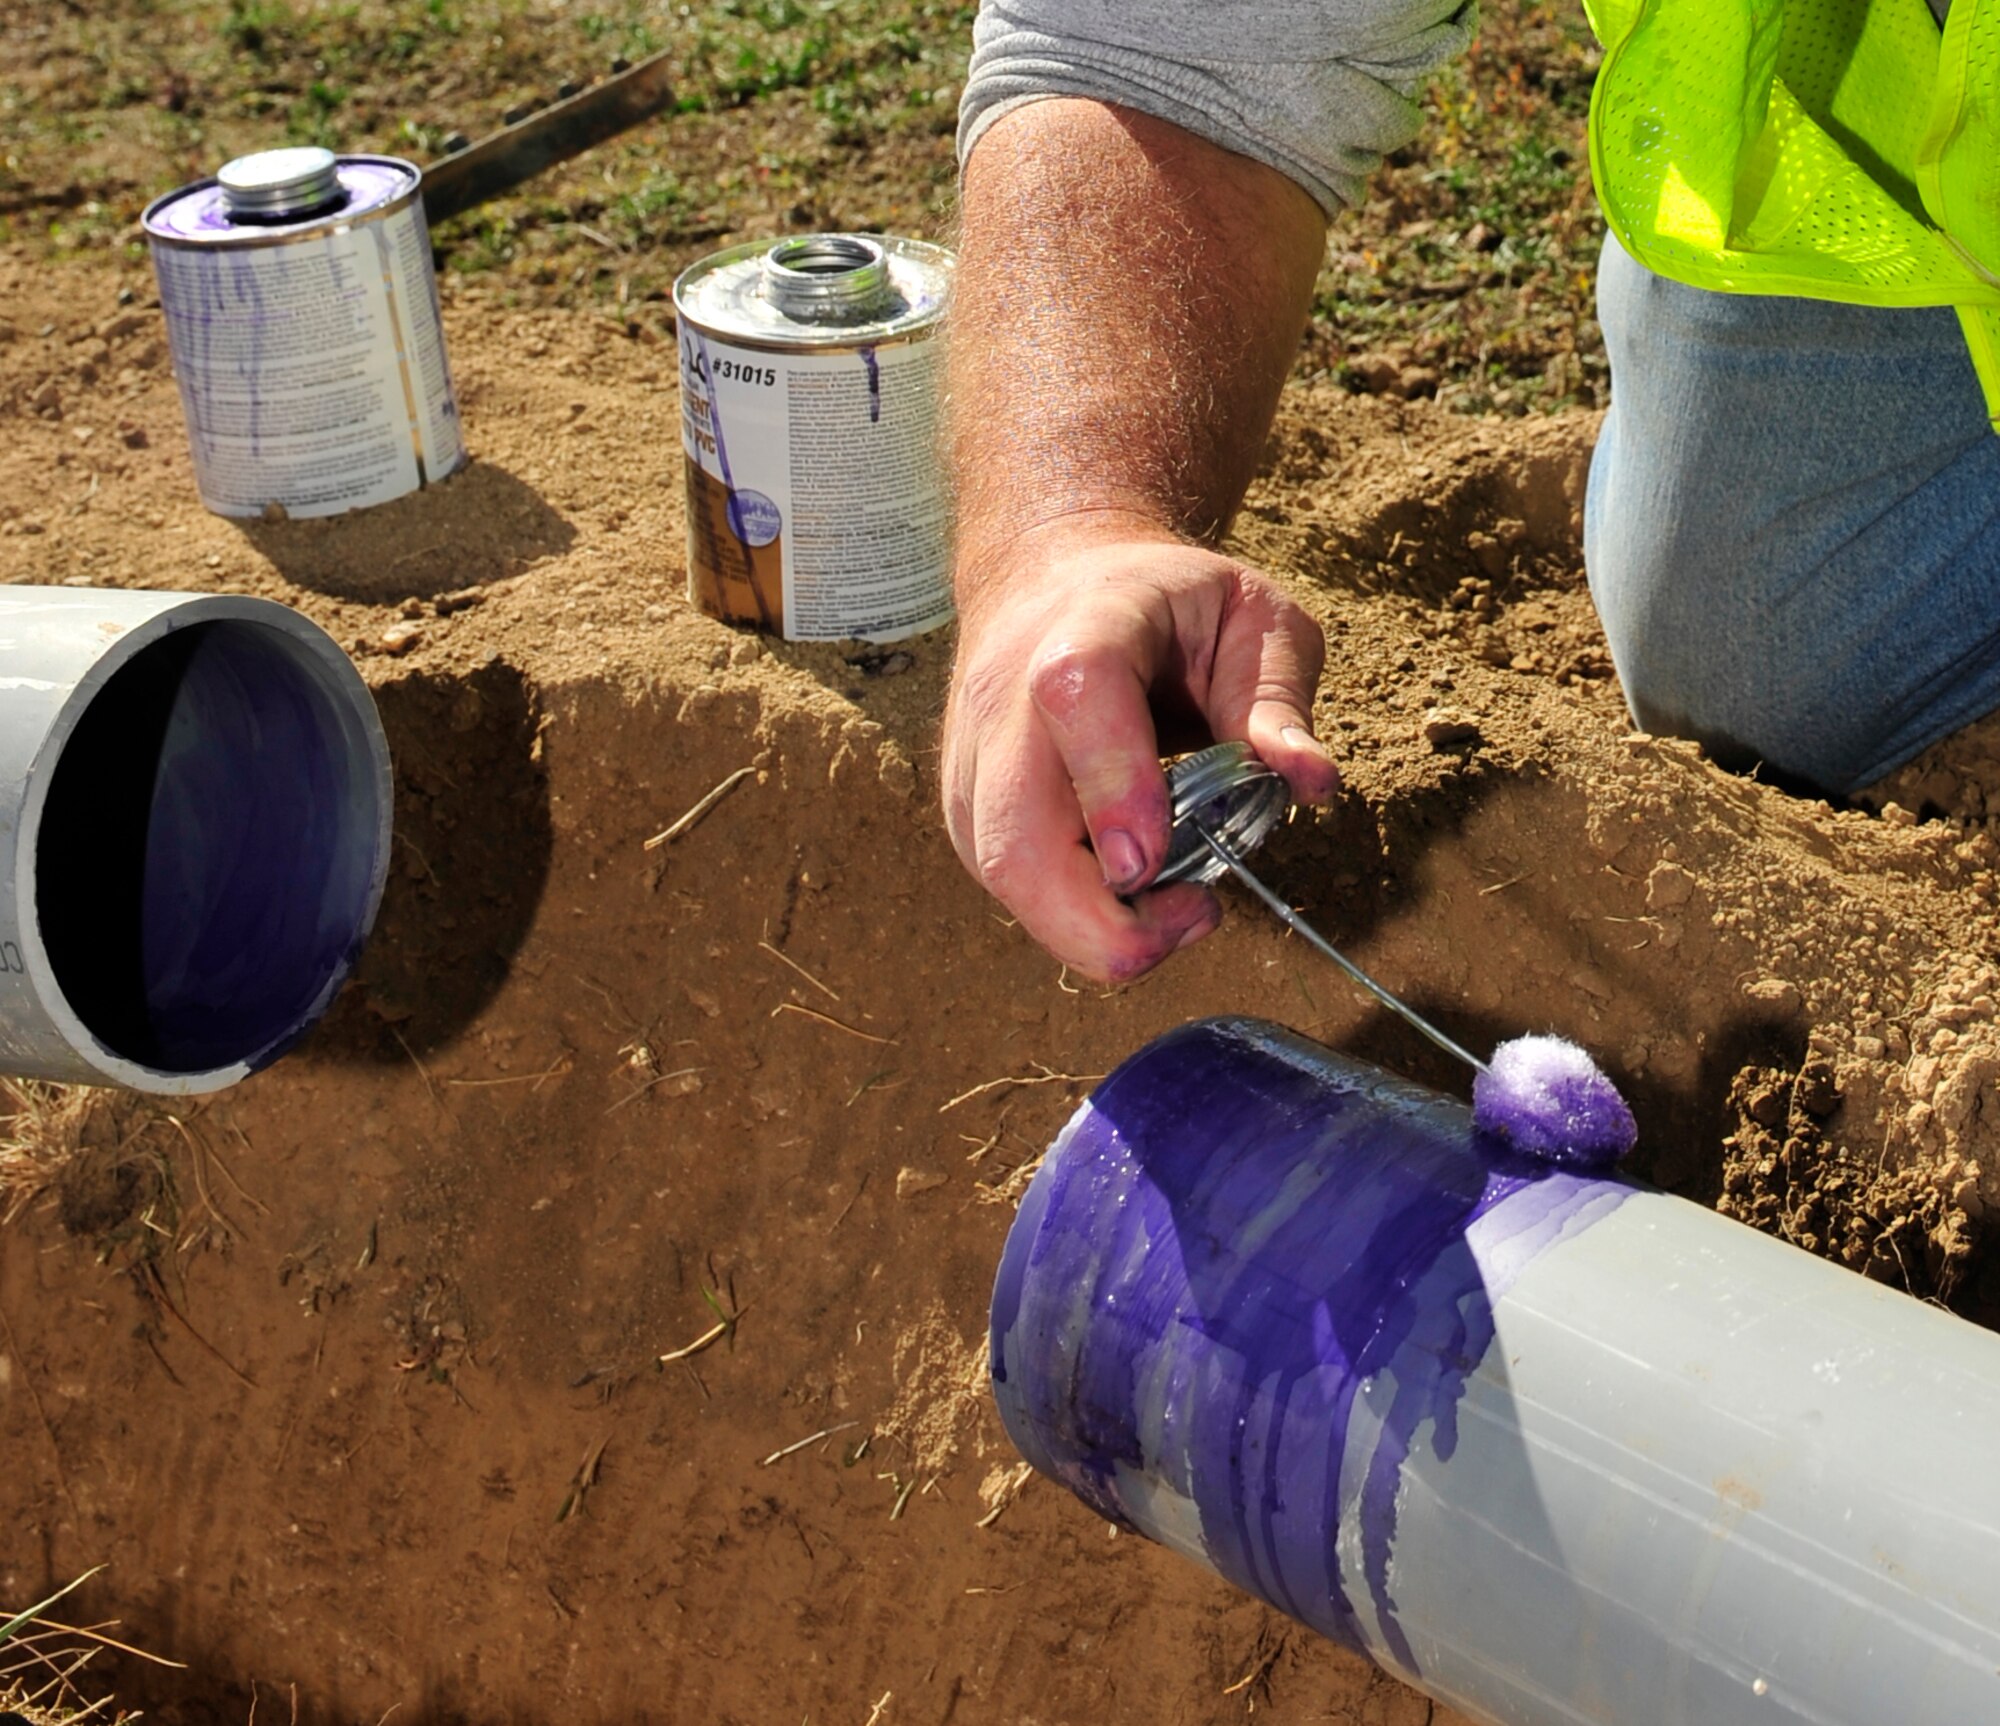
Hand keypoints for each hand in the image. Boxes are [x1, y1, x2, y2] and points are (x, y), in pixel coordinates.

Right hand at [944, 518, 1337, 982]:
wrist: (1055, 583)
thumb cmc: (1168, 608)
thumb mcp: (1253, 621)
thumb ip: (1279, 700)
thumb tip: (1312, 782)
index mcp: (1086, 627)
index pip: (1076, 698)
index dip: (1113, 786)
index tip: (1154, 864)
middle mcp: (1005, 701)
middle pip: (1016, 836)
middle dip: (1103, 921)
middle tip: (1197, 913)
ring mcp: (975, 766)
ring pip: (1009, 880)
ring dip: (1097, 929)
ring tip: (1179, 904)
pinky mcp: (968, 814)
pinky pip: (1015, 891)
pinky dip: (1081, 918)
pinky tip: (1138, 892)